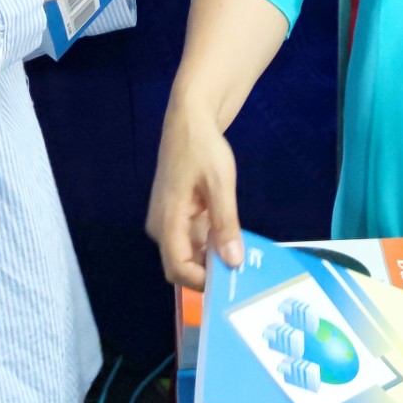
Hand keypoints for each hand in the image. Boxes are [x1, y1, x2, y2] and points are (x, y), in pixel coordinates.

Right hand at [148, 101, 240, 289]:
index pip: (177, 268)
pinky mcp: (176, 216)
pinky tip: (231, 242)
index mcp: (167, 221)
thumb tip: (233, 262)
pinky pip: (191, 240)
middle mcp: (161, 227)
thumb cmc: (203, 149)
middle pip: (181, 266)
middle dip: (209, 274)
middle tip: (241, 275)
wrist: (190, 122)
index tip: (232, 280)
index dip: (202, 281)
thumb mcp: (220, 185)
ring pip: (188, 255)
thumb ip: (225, 225)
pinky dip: (210, 245)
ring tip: (240, 260)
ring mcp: (168, 222)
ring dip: (211, 260)